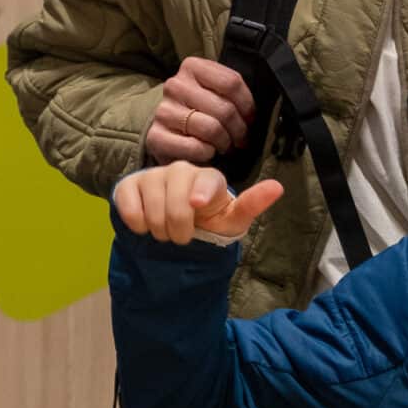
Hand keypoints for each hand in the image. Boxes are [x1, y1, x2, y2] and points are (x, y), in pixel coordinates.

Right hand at [113, 163, 284, 244]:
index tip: (197, 205)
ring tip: (166, 231)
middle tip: (182, 237)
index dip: (201, 191)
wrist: (175, 224)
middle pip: (176, 202)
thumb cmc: (209, 221)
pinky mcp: (128, 185)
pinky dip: (137, 223)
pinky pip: (129, 207)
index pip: (206, 179)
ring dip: (159, 230)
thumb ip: (252, 204)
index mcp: (208, 177)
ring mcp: (152, 175)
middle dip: (179, 228)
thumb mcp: (233, 220)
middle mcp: (179, 170)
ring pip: (152, 208)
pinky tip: (145, 224)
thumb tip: (278, 186)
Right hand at [143, 56, 256, 164]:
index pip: (231, 82)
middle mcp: (174, 85)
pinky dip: (208, 154)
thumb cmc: (205, 114)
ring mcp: (163, 110)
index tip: (249, 118)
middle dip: (238, 130)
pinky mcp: (156, 136)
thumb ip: (236, 92)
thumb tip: (263, 106)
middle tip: (239, 139)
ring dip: (224, 143)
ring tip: (224, 146)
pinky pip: (196, 147)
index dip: (248, 106)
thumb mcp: (220, 94)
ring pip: (211, 128)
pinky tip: (207, 152)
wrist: (174, 135)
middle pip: (224, 108)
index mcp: (192, 67)